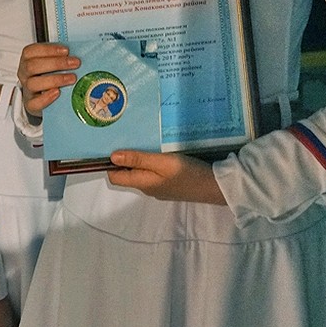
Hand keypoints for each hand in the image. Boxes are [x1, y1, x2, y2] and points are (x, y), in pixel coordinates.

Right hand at [17, 42, 80, 117]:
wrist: (43, 98)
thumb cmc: (48, 76)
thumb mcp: (52, 63)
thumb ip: (60, 57)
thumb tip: (78, 53)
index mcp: (27, 60)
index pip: (31, 51)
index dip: (48, 49)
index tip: (66, 51)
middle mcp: (25, 74)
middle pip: (32, 66)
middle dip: (56, 63)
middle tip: (74, 63)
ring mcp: (27, 89)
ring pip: (33, 83)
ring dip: (55, 79)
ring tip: (72, 78)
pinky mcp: (31, 104)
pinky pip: (34, 103)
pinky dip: (46, 98)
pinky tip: (58, 92)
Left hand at [108, 149, 225, 204]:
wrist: (215, 187)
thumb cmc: (187, 173)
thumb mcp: (162, 162)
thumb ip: (138, 160)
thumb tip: (112, 157)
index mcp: (142, 183)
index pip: (114, 177)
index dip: (110, 163)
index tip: (112, 144)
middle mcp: (147, 188)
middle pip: (127, 174)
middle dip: (124, 159)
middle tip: (126, 138)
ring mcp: (159, 188)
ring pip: (141, 173)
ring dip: (138, 160)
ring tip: (141, 141)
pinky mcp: (170, 185)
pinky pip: (153, 174)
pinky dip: (150, 163)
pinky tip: (158, 151)